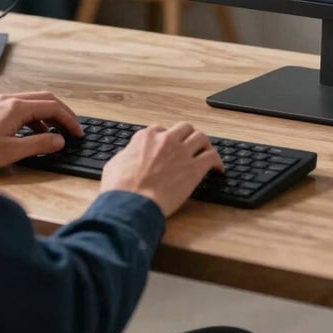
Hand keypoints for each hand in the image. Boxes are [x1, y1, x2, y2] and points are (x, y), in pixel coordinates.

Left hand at [0, 91, 83, 169]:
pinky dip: (35, 118)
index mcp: (17, 107)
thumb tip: (59, 140)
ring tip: (56, 132)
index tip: (78, 132)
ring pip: (34, 102)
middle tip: (72, 128)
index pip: (53, 106)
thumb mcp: (11, 151)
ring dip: (48, 115)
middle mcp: (10, 100)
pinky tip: (34, 133)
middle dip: (62, 113)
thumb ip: (39, 144)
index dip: (69, 119)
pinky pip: (22, 108)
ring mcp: (1, 103)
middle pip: (46, 99)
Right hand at [100, 122, 223, 216]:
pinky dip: (216, 161)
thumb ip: (127, 155)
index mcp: (146, 137)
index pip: (161, 130)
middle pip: (184, 128)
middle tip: (190, 145)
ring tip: (206, 152)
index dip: (166, 138)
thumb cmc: (120, 189)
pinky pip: (212, 157)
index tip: (168, 146)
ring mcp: (181, 152)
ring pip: (201, 137)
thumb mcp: (115, 164)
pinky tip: (217, 168)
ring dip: (204, 144)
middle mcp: (166, 140)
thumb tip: (129, 156)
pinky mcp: (194, 168)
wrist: (131, 204)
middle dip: (188, 135)